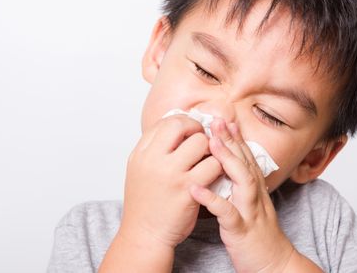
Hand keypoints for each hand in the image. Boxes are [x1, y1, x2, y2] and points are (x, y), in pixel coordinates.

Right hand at [119, 115, 222, 249]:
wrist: (144, 234)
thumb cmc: (145, 202)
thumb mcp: (139, 169)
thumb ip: (153, 148)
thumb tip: (175, 127)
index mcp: (141, 153)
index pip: (166, 122)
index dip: (183, 122)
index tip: (190, 132)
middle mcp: (153, 160)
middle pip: (182, 126)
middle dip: (197, 130)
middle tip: (202, 143)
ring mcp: (171, 174)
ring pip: (201, 143)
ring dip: (209, 149)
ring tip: (207, 160)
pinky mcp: (188, 189)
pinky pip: (212, 165)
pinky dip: (217, 167)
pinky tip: (213, 174)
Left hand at [189, 118, 294, 272]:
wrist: (273, 264)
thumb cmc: (255, 233)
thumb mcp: (248, 204)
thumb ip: (239, 185)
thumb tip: (225, 167)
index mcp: (254, 188)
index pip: (245, 157)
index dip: (234, 137)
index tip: (222, 118)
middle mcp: (255, 195)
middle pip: (244, 161)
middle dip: (230, 139)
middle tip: (216, 119)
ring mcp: (250, 210)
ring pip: (242, 180)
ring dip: (227, 160)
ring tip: (210, 143)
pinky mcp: (242, 229)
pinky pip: (227, 213)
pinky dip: (212, 200)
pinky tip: (196, 189)